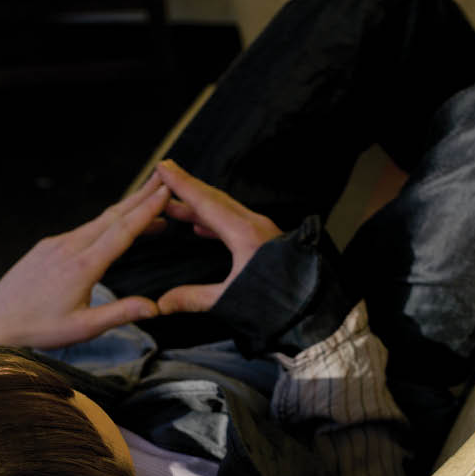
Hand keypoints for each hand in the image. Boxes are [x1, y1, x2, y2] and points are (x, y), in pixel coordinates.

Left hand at [0, 183, 171, 348]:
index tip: (166, 192)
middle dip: (141, 195)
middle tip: (164, 178)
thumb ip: (121, 314)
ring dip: (126, 209)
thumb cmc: (37, 329)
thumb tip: (156, 308)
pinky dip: (105, 222)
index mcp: (83, 266)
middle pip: (113, 215)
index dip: (147, 210)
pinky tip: (112, 225)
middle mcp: (69, 247)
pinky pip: (82, 229)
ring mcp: (55, 244)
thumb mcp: (83, 328)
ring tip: (148, 201)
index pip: (123, 230)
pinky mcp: (45, 247)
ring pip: (97, 221)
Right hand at [148, 159, 282, 313]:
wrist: (313, 309)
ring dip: (199, 204)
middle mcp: (255, 225)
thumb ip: (194, 298)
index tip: (163, 167)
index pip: (205, 202)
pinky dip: (215, 219)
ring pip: (225, 209)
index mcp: (245, 234)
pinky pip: (236, 221)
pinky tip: (202, 227)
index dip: (181, 184)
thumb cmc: (279, 304)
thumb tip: (161, 303)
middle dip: (188, 186)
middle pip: (214, 199)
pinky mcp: (268, 241)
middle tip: (166, 172)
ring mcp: (263, 231)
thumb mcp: (231, 300)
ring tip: (175, 204)